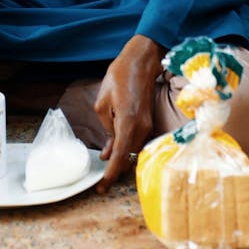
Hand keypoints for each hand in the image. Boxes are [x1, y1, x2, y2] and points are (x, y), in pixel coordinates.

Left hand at [93, 34, 165, 192]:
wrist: (142, 61)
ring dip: (121, 159)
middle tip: (100, 181)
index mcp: (128, 122)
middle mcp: (141, 128)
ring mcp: (147, 125)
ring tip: (105, 163)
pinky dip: (126, 149)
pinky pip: (137, 142)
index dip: (111, 175)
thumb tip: (108, 150)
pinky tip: (113, 148)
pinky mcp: (148, 122)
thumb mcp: (103, 103)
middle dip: (115, 171)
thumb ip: (106, 128)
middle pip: (128, 158)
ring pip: (133, 152)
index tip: (101, 187)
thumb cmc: (119, 76)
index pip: (120, 157)